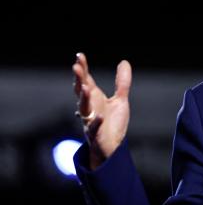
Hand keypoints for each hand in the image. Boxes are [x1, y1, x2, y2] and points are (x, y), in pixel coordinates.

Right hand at [73, 53, 131, 169]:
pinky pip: (94, 128)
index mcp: (94, 98)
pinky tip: (99, 116)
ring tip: (85, 87)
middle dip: (79, 80)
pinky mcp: (96, 135)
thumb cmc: (113, 124)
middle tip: (76, 67)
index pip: (86, 80)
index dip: (82, 68)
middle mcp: (90, 108)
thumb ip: (121, 82)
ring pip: (84, 108)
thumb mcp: (120, 100)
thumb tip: (123, 62)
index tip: (79, 56)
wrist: (112, 148)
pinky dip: (96, 122)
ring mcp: (91, 121)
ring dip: (84, 98)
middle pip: (81, 91)